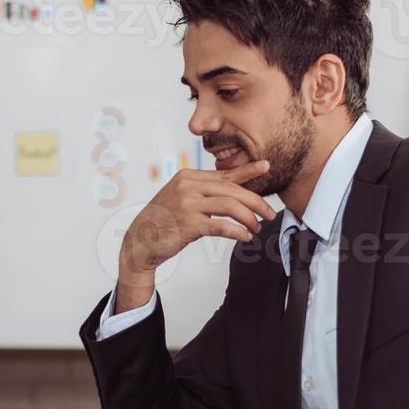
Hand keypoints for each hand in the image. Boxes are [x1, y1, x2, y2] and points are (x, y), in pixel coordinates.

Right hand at [116, 160, 276, 310]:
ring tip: (256, 228)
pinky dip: (237, 231)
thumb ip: (202, 192)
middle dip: (256, 202)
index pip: (224, 175)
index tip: (266, 166)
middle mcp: (187, 186)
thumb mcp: (180, 199)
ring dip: (249, 218)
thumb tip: (232, 192)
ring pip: (230, 207)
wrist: (139, 241)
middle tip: (270, 214)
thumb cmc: (163, 221)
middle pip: (232, 190)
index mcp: (187, 177)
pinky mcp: (188, 224)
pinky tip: (245, 236)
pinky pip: (221, 226)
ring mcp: (187, 204)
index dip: (248, 171)